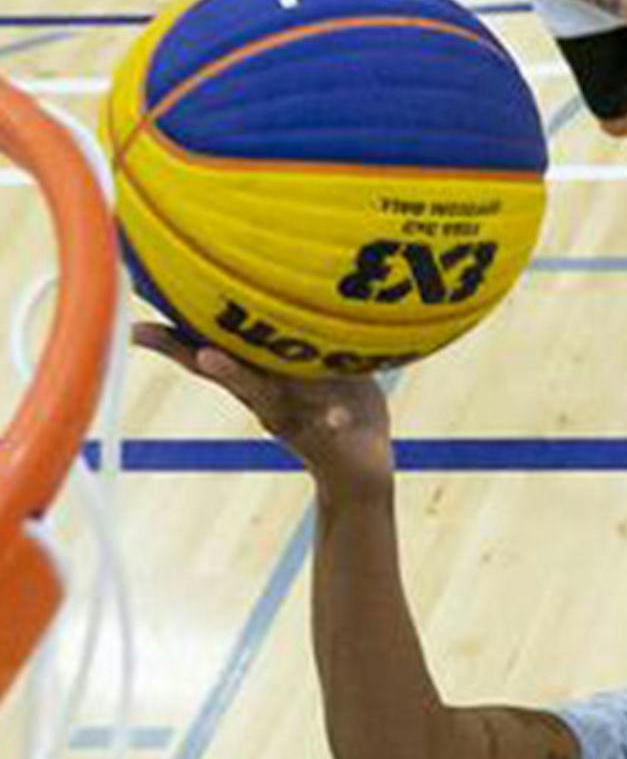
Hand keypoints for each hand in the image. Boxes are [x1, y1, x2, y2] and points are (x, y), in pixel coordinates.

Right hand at [133, 323, 391, 488]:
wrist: (362, 466)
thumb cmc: (332, 405)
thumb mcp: (304, 367)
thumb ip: (284, 339)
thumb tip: (264, 292)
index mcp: (256, 379)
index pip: (207, 352)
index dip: (171, 337)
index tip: (133, 316)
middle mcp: (265, 399)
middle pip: (222, 370)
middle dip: (187, 347)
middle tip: (148, 325)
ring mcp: (294, 419)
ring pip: (261, 394)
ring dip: (234, 375)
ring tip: (207, 356)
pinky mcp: (328, 439)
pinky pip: (328, 429)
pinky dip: (328, 423)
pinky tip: (336, 419)